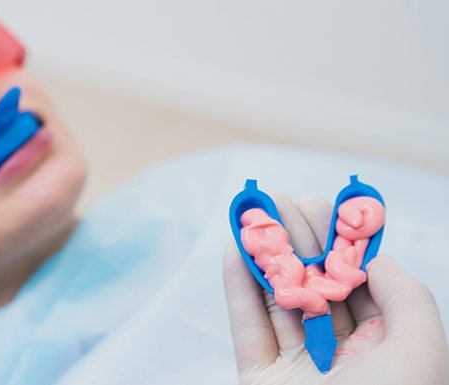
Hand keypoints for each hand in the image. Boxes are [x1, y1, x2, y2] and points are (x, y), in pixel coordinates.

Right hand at [223, 194, 448, 384]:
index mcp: (385, 351)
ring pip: (278, 301)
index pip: (362, 284)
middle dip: (301, 240)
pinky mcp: (259, 378)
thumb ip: (406, 298)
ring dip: (265, 256)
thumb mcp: (421, 353)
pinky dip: (238, 290)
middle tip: (284, 200)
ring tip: (254, 215)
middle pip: (316, 286)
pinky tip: (235, 253)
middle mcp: (341, 356)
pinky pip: (247, 328)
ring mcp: (296, 368)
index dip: (345, 242)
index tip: (329, 205)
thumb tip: (373, 259)